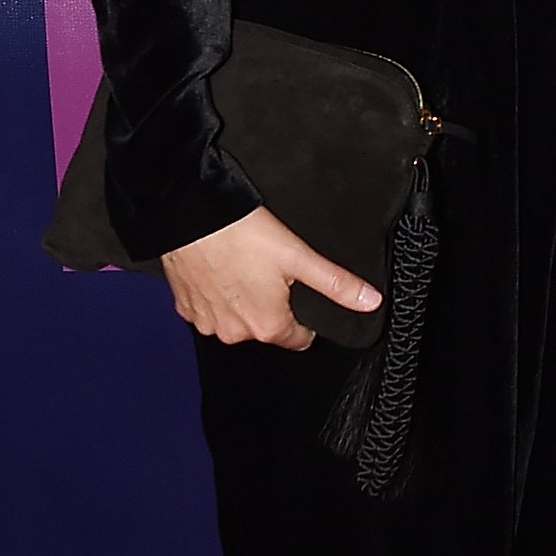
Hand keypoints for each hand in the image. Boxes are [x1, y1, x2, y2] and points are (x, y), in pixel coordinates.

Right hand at [159, 205, 379, 349]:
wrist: (188, 216)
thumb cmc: (240, 234)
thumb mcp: (298, 256)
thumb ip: (336, 283)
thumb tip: (370, 302)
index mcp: (267, 327)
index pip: (299, 339)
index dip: (305, 317)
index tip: (299, 291)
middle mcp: (234, 333)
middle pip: (266, 327)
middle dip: (271, 304)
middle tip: (269, 269)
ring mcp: (207, 323)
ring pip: (236, 318)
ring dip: (242, 299)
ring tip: (243, 265)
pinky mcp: (185, 308)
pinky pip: (209, 309)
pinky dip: (216, 294)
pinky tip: (220, 268)